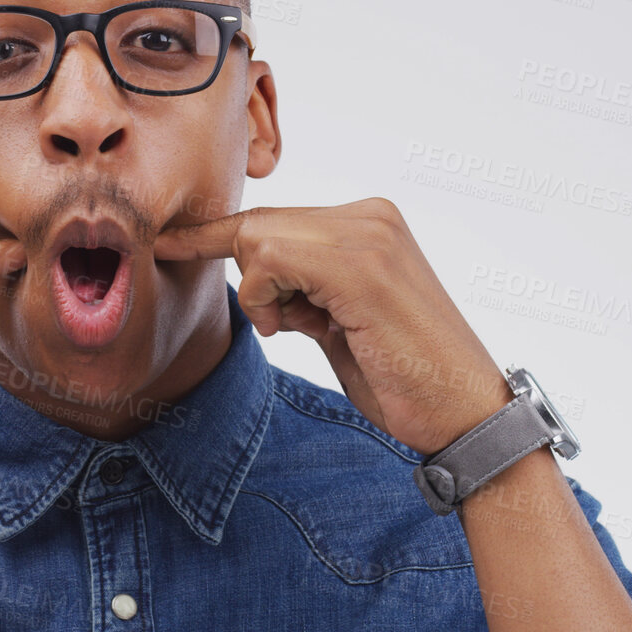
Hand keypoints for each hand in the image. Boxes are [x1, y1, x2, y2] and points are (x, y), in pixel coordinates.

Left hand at [154, 198, 511, 456]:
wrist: (463, 416)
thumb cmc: (403, 377)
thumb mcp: (337, 320)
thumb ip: (303, 288)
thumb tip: (253, 274)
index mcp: (371, 223)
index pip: (278, 218)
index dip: (217, 234)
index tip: (168, 242)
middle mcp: (371, 216)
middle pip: (262, 224)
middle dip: (245, 274)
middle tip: (281, 322)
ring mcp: (367, 234)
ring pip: (259, 237)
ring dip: (262, 294)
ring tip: (302, 328)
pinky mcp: (358, 265)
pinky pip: (270, 259)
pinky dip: (265, 298)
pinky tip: (296, 327)